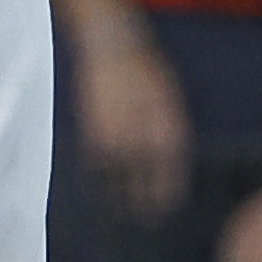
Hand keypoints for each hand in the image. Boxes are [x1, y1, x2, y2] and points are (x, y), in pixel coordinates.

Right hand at [75, 33, 190, 216]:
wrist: (113, 45)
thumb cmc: (145, 70)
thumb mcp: (168, 101)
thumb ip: (168, 133)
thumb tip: (166, 161)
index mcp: (168, 133)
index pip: (168, 178)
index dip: (165, 196)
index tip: (162, 208)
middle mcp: (143, 141)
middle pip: (143, 186)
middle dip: (142, 204)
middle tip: (143, 216)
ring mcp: (117, 137)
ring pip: (117, 180)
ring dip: (118, 197)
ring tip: (119, 207)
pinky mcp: (93, 131)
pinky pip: (95, 165)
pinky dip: (97, 177)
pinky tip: (99, 182)